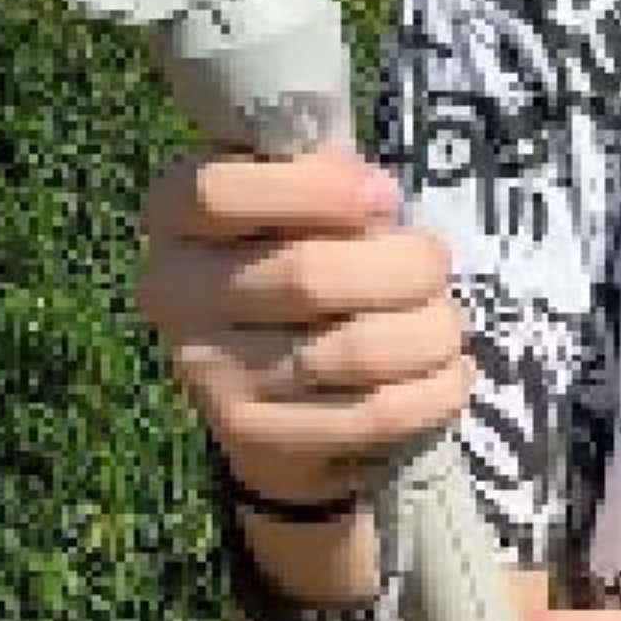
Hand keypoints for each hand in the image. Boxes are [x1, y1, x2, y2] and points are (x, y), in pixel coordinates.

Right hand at [135, 148, 472, 507]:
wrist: (276, 389)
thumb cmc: (299, 258)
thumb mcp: (300, 199)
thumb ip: (325, 179)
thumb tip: (372, 194)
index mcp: (174, 217)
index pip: (217, 194)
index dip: (313, 190)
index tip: (385, 195)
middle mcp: (172, 297)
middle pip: (306, 277)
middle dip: (402, 266)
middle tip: (434, 264)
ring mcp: (211, 377)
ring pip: (354, 351)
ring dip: (431, 331)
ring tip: (447, 324)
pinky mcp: (257, 441)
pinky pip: (374, 414)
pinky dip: (434, 391)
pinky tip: (448, 373)